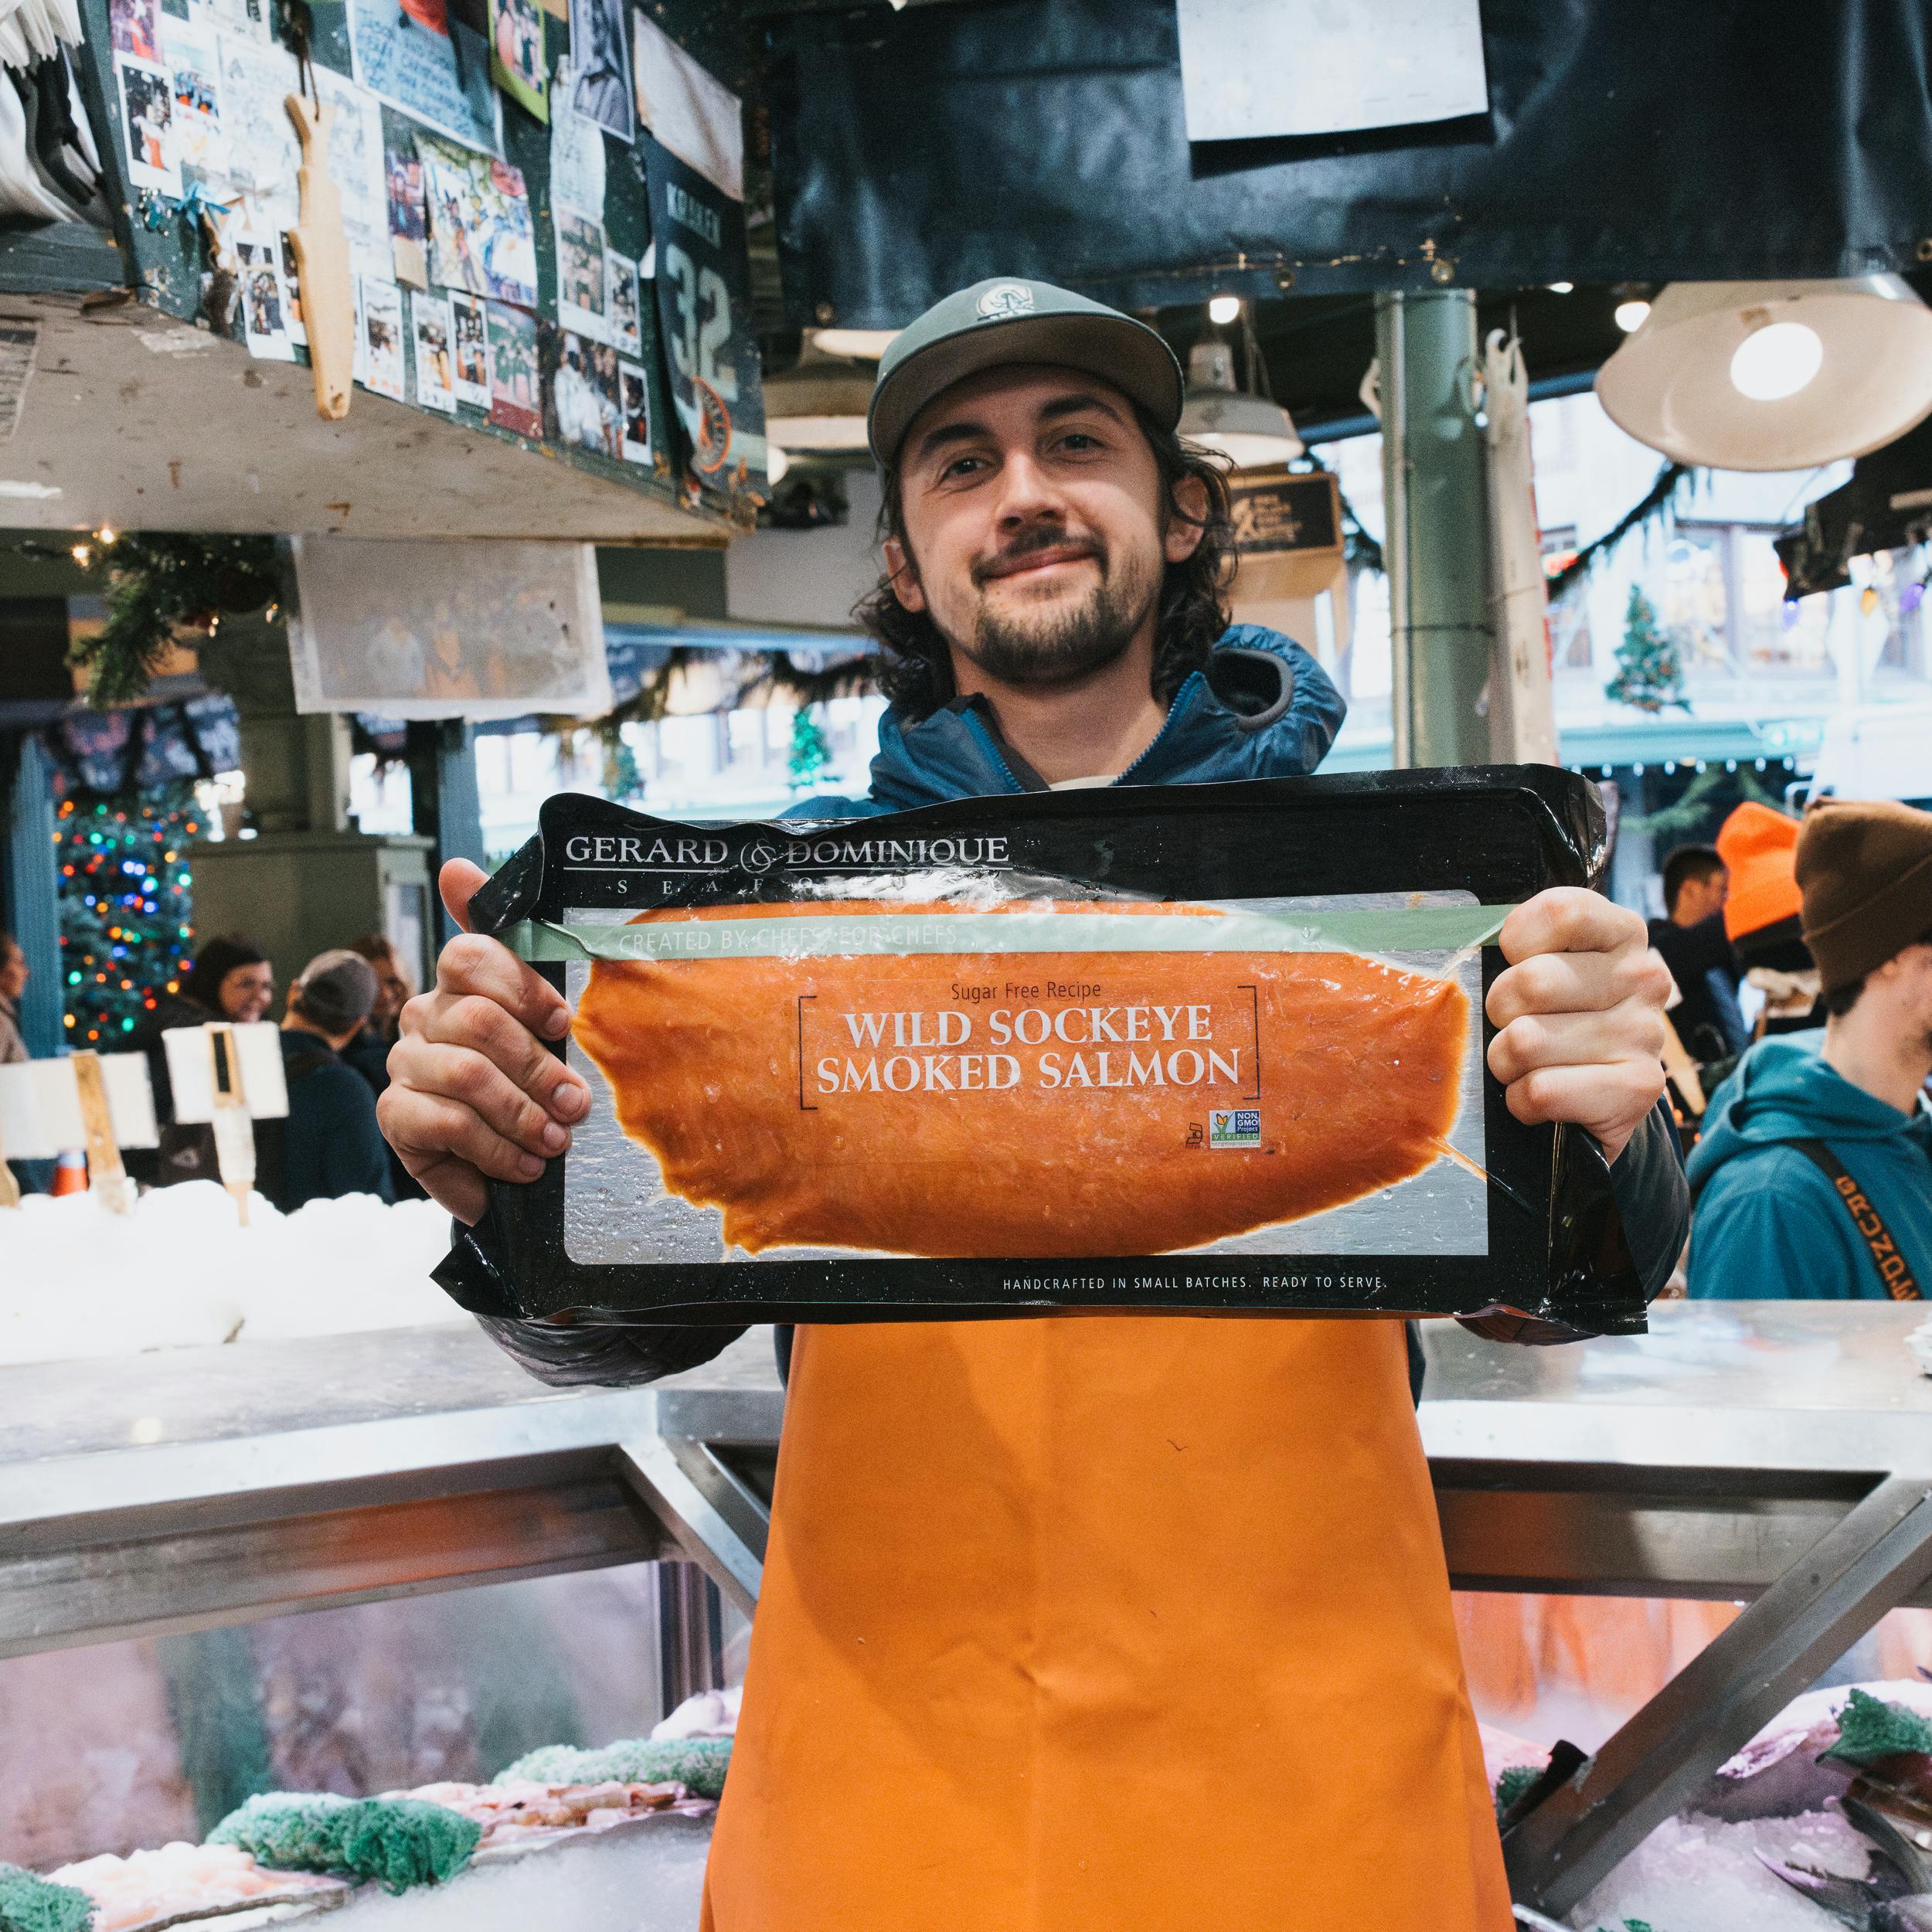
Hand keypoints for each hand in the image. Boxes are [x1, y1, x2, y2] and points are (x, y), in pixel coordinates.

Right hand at [377, 859, 590, 1222]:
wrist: (513, 1166)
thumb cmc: (536, 1086)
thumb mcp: (551, 1027)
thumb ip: (522, 949)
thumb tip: (456, 868)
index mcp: (463, 983)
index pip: (471, 955)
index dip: (522, 986)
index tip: (564, 1023)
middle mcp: (427, 1014)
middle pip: (478, 1020)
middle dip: (537, 1068)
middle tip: (575, 1103)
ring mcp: (405, 1064)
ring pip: (465, 1074)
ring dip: (522, 1114)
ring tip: (555, 1141)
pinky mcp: (395, 1115)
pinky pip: (444, 1122)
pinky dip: (495, 1148)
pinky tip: (523, 1165)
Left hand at [1484, 887, 1669, 1163]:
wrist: (1595, 1097)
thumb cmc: (1553, 1018)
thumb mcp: (1539, 964)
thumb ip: (1510, 945)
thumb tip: (1460, 940)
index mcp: (1621, 933)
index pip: (1561, 912)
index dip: (1516, 941)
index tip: (1513, 961)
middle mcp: (1644, 977)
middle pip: (1532, 982)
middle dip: (1500, 1011)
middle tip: (1514, 1024)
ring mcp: (1646, 1032)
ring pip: (1527, 1042)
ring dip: (1507, 1061)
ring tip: (1527, 1063)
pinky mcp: (1638, 1087)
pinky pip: (1541, 1091)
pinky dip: (1521, 1100)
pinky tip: (1539, 1094)